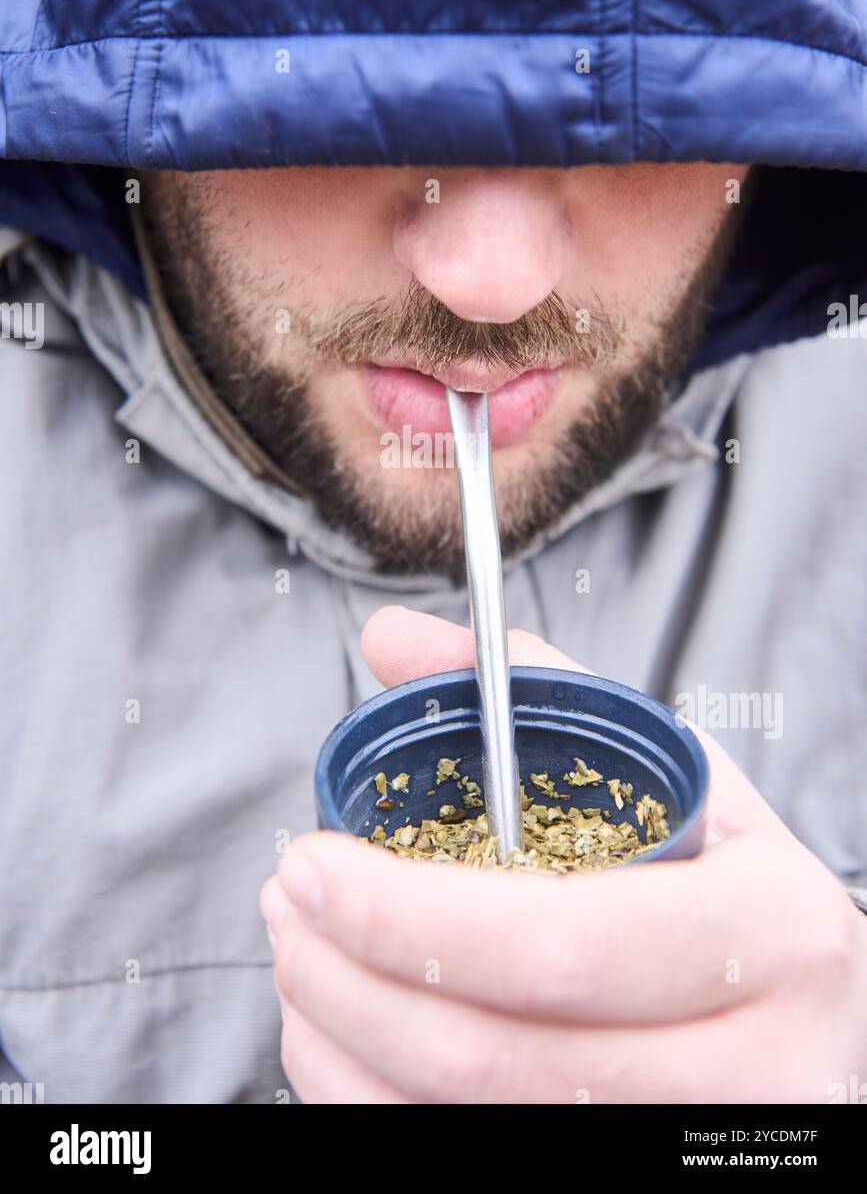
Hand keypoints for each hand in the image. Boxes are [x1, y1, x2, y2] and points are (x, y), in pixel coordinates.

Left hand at [260, 605, 866, 1102]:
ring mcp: (688, 1147)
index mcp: (770, 933)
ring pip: (464, 1123)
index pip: (560, 943)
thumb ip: (532, 696)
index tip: (320, 866)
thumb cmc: (735, 891)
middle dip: (348, 979)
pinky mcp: (632, 1180)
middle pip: (493, 1058)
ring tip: (302, 956)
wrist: (815, 1016)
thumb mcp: (669, 776)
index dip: (409, 914)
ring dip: (342, 1040)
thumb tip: (396, 644)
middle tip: (292, 906)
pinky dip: (369, 1099)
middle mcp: (753, 1067)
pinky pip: (457, 1158)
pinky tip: (343, 1034)